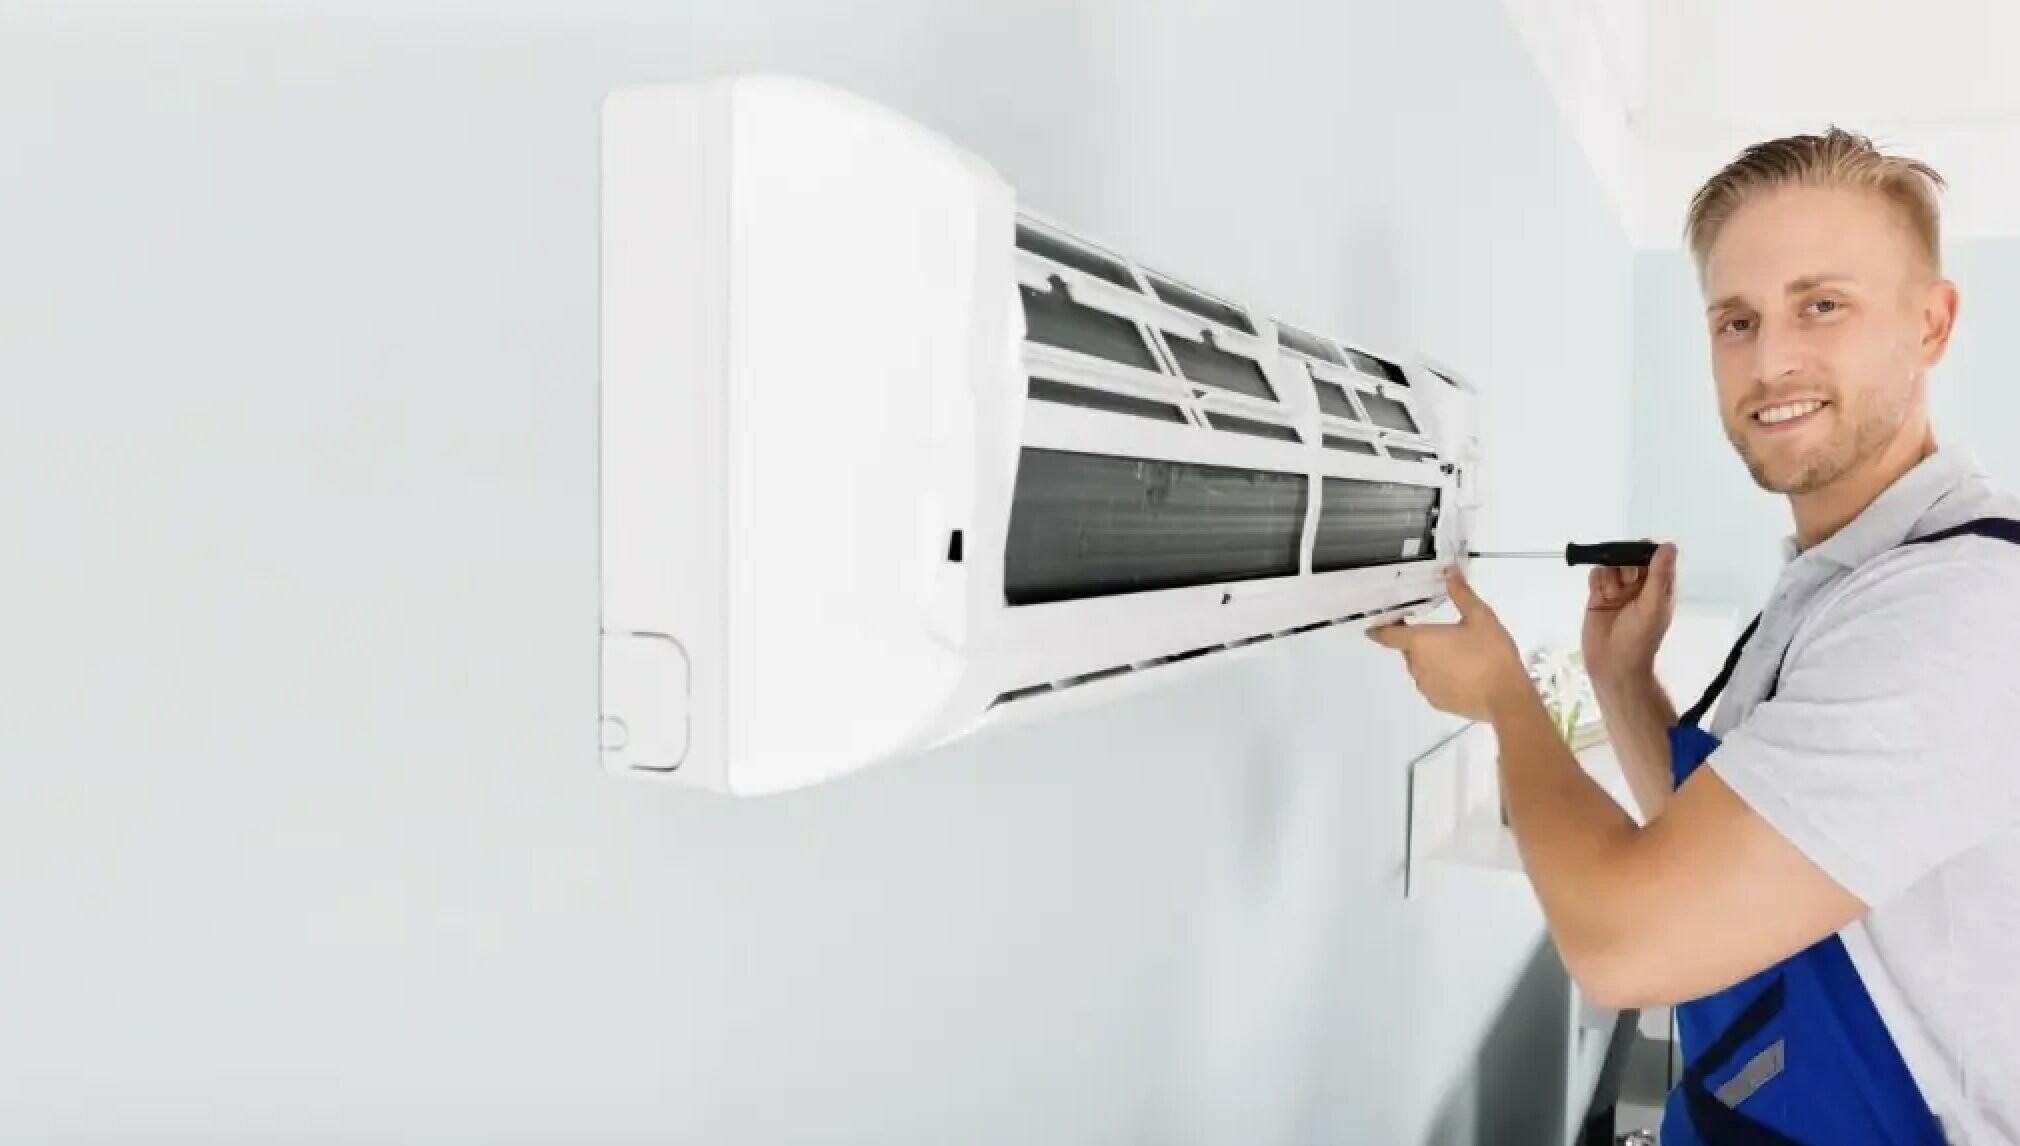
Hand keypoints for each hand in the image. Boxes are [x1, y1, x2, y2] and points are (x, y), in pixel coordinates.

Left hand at [1367, 564, 1528, 720]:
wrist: (1506, 696)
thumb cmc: (1490, 654)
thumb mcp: (1480, 617)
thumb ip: (1461, 594)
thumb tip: (1450, 572)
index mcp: (1420, 642)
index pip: (1388, 635)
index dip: (1380, 629)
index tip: (1375, 626)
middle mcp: (1416, 665)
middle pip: (1408, 650)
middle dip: (1418, 641)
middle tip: (1440, 633)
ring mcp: (1425, 686)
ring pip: (1420, 667)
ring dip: (1430, 659)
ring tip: (1458, 654)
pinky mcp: (1437, 702)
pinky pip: (1432, 684)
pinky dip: (1440, 677)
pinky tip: (1462, 673)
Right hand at [1582, 543, 1676, 687]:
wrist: (1612, 665)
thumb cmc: (1639, 640)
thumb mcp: (1653, 605)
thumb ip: (1659, 575)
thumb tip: (1668, 546)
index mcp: (1659, 587)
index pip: (1653, 557)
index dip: (1644, 553)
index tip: (1637, 562)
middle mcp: (1638, 586)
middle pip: (1629, 556)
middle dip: (1624, 565)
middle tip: (1625, 582)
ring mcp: (1617, 590)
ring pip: (1610, 564)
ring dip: (1609, 576)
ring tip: (1612, 596)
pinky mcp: (1598, 596)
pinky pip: (1596, 575)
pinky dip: (1596, 581)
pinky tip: (1600, 596)